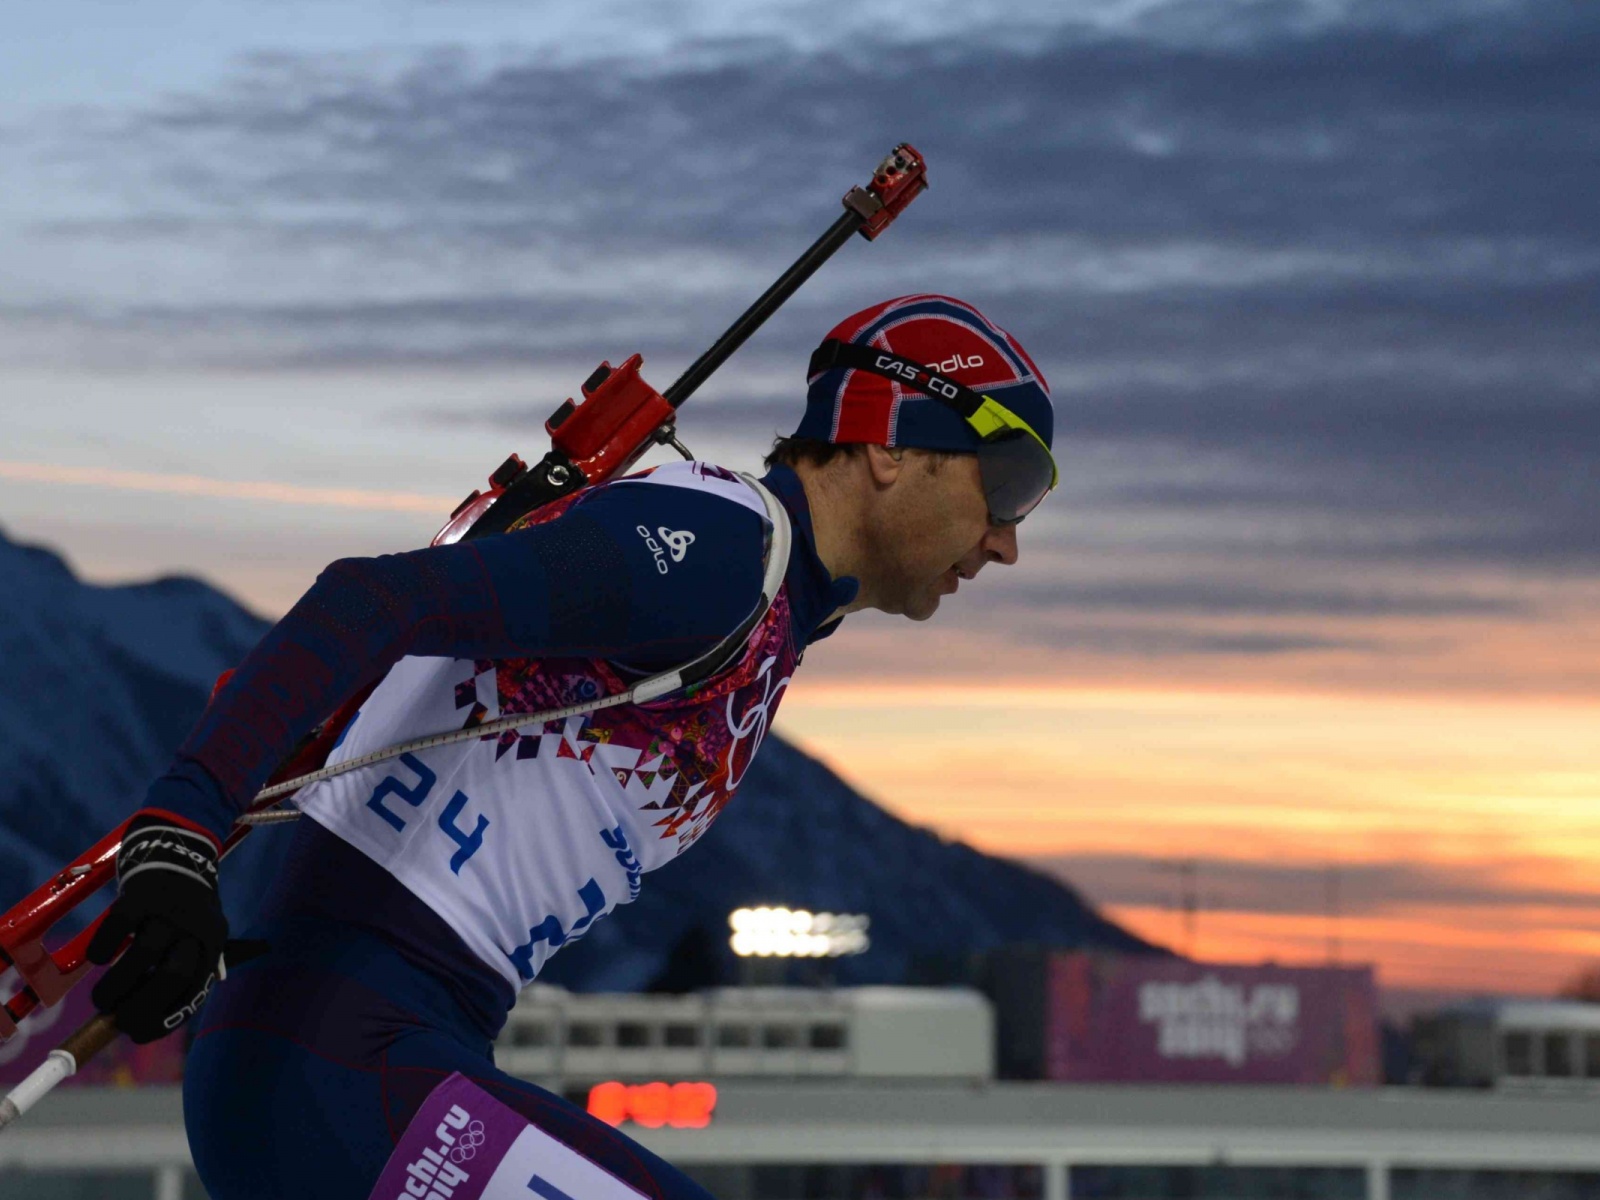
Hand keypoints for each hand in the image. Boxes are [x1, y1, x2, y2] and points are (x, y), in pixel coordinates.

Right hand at [86, 816, 227, 1043]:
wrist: (178, 847)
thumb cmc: (185, 905)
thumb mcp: (200, 932)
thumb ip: (185, 968)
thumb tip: (149, 1018)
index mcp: (213, 941)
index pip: (194, 990)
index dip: (165, 1018)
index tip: (139, 1033)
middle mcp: (195, 926)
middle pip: (172, 976)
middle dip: (141, 1008)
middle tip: (117, 1020)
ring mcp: (168, 909)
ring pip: (142, 955)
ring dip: (116, 986)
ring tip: (102, 999)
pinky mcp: (140, 894)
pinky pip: (118, 927)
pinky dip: (103, 948)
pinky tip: (97, 959)